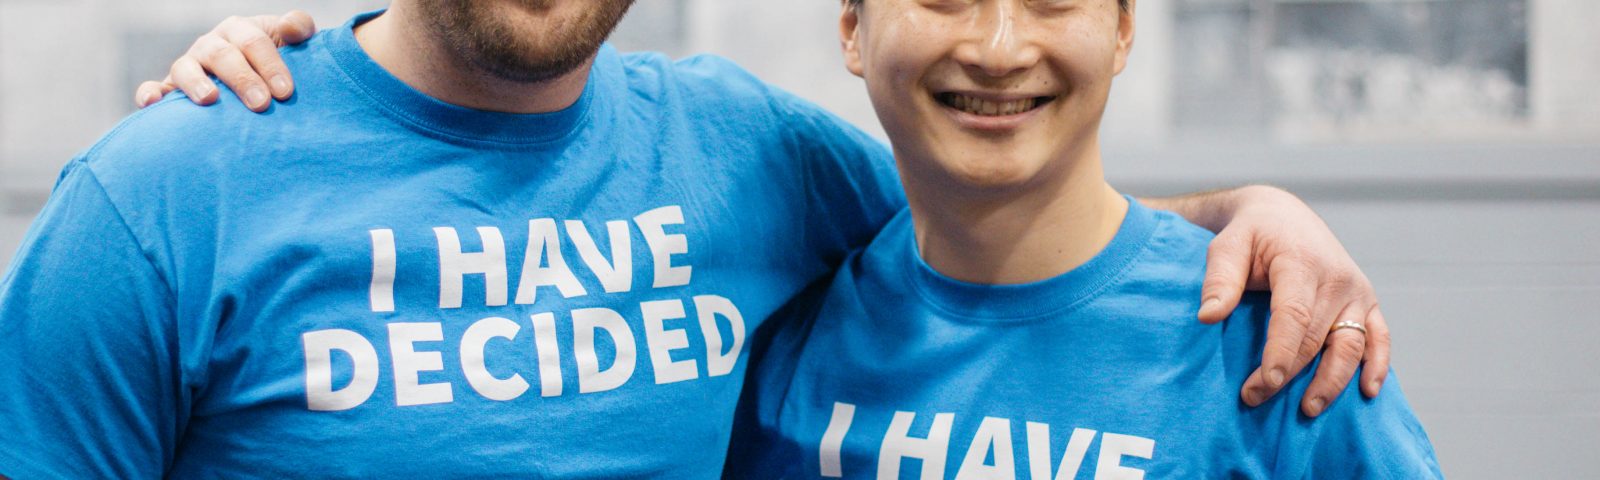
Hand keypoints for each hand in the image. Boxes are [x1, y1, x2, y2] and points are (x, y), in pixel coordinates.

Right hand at [134, 11, 316, 111]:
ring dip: (196, 83)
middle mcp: (211, 45)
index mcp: (240, 31)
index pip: (253, 43)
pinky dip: (150, 93)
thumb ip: (298, 29)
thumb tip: (290, 28)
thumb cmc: (278, 62)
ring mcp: (190, 66)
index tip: (286, 91)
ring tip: (210, 99)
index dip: (270, 65)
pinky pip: (155, 87)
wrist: (258, 84)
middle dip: (242, 79)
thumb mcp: (291, 42)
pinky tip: (152, 102)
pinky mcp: (172, 88)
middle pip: (222, 56)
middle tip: (261, 103)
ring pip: (185, 68)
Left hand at [1194, 185, 1389, 416]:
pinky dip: (1378, 364)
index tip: (1265, 383)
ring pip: (1351, 345)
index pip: (1294, 315)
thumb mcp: (1226, 246)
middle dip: (1289, 374)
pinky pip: (1380, 337)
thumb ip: (1220, 280)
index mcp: (1301, 263)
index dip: (1281, 352)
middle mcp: (1337, 279)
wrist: (1283, 215)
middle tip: (1254, 398)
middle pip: (1317, 337)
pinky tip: (1368, 391)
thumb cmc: (1250, 234)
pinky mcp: (1367, 302)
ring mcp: (1357, 292)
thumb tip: (1208, 317)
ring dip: (1333, 380)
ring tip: (1308, 408)